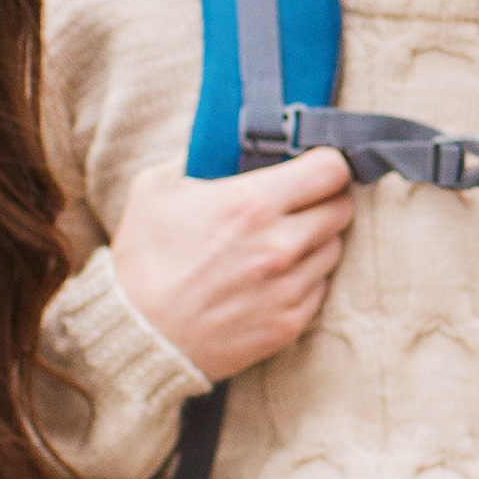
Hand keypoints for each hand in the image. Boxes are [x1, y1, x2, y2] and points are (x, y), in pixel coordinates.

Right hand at [106, 153, 356, 382]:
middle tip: (304, 202)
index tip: (316, 166)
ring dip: (317, 240)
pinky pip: (320, 288)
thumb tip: (218, 141)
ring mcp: (288, 287)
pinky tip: (274, 276)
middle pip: (341, 208)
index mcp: (251, 204)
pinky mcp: (290, 323)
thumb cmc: (143, 261)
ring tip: (284, 241)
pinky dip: (305, 278)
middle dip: (326, 199)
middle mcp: (279, 245)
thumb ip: (192, 157)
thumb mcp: (153, 190)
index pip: (331, 170)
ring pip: (334, 248)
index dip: (328, 163)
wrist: (137, 336)